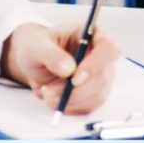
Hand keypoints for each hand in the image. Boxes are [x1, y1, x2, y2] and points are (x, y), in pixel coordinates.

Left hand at [0, 22, 120, 114]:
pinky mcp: (93, 94)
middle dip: (76, 91)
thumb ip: (52, 55)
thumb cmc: (38, 46)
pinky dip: (70, 107)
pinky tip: (55, 100)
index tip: (75, 79)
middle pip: (104, 77)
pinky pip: (88, 107)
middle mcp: (101, 55)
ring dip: (71, 101)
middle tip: (50, 92)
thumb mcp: (37, 46)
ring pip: (97, 96)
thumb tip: (68, 69)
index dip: (96, 65)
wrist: (34, 61)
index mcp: (93, 34)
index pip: (109, 48)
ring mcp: (100, 76)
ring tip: (48, 94)